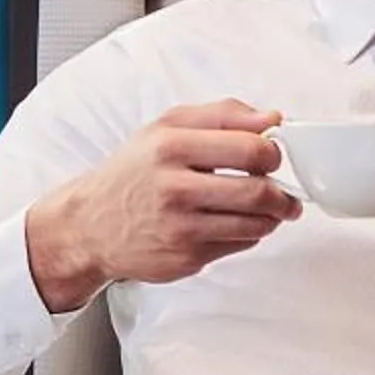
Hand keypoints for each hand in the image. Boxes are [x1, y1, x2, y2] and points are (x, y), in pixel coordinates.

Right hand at [26, 99, 300, 311]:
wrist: (91, 224)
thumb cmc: (134, 172)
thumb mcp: (167, 127)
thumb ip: (223, 115)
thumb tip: (272, 119)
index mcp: (171, 146)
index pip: (249, 149)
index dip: (274, 154)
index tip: (274, 156)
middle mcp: (174, 188)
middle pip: (257, 192)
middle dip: (282, 193)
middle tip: (284, 190)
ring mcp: (181, 227)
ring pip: (254, 224)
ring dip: (272, 217)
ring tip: (269, 208)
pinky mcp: (186, 258)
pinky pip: (238, 246)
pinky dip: (248, 234)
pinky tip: (235, 223)